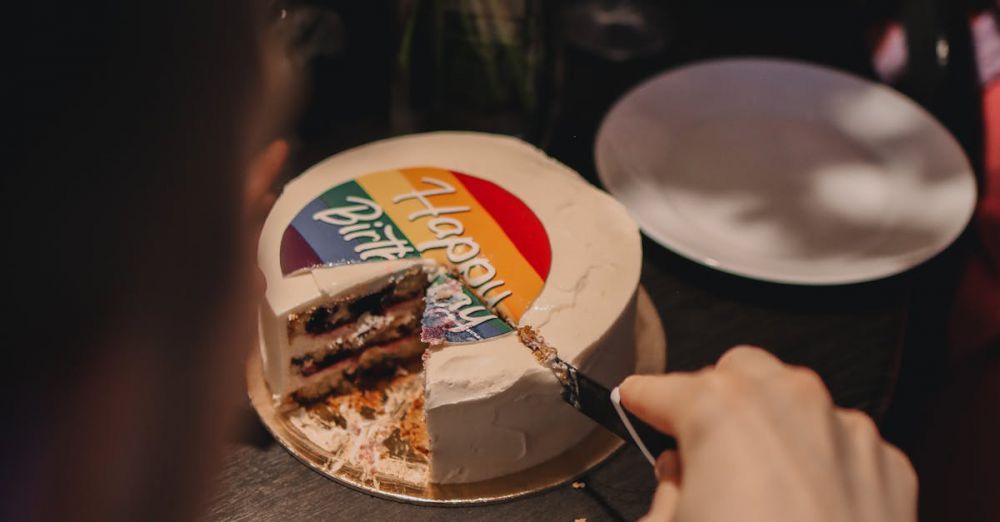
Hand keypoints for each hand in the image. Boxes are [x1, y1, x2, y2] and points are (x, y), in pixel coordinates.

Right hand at [620, 346, 916, 521]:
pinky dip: (816, 459)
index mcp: (721, 410)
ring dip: (767, 426)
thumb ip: (663, 492)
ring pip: (794, 400)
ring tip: (749, 483)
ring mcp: (846, 433)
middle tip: (692, 450)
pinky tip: (800, 508)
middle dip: (710, 399)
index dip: (641, 400)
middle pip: (736, 373)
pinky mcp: (888, 471)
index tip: (635, 404)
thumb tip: (678, 479)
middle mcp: (790, 404)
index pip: (661, 388)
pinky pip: (839, 443)